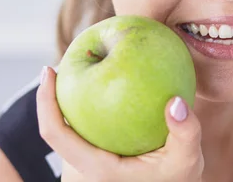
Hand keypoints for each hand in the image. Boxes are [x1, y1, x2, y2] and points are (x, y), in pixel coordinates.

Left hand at [36, 67, 202, 181]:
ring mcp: (88, 169)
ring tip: (88, 71)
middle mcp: (84, 172)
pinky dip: (88, 111)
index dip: (44, 101)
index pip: (55, 134)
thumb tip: (175, 102)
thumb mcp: (188, 159)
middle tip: (70, 62)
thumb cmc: (178, 180)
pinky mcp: (96, 165)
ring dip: (71, 104)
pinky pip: (82, 134)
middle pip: (56, 129)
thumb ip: (186, 132)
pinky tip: (106, 92)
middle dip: (57, 95)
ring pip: (69, 131)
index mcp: (96, 170)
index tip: (49, 70)